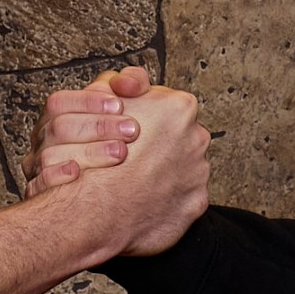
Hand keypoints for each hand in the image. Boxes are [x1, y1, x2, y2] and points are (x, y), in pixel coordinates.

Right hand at [29, 65, 148, 191]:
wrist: (121, 186)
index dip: (87, 101)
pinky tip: (78, 174)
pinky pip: (37, 186)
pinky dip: (56, 178)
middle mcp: (43, 140)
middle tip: (131, 130)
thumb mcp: (128, 105)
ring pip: (50, 156)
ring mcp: (38, 167)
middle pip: (59, 127)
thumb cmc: (120, 137)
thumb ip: (132, 83)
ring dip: (88, 153)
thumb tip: (125, 83)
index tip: (119, 105)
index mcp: (55, 116)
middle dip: (98, 127)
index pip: (60, 102)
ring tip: (121, 153)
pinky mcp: (38, 194)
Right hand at [92, 85, 208, 254]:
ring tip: (134, 176)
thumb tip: (131, 82)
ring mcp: (199, 171)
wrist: (95, 211)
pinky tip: (144, 197)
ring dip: (162, 168)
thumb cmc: (96, 154)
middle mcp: (196, 137)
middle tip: (129, 151)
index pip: (166, 102)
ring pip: (182, 162)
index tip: (129, 127)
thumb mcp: (99, 99)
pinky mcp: (196, 202)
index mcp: (180, 107)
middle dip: (156, 140)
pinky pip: (183, 195)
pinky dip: (166, 196)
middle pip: (176, 132)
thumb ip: (124, 82)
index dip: (143, 114)